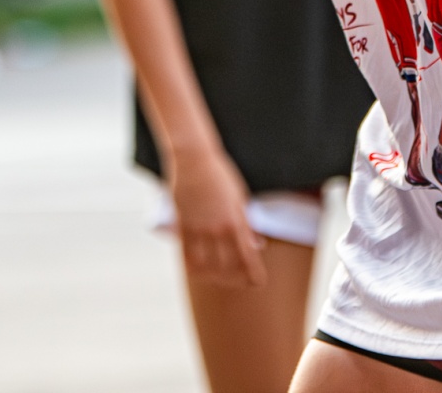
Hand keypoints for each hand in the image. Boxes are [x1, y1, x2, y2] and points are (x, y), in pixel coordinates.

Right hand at [168, 146, 265, 287]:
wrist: (194, 158)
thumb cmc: (220, 175)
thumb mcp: (240, 199)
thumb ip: (248, 225)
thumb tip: (258, 244)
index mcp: (236, 221)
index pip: (248, 258)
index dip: (254, 275)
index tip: (259, 282)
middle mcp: (217, 228)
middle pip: (228, 267)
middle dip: (236, 279)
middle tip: (240, 282)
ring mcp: (198, 228)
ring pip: (206, 266)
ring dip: (214, 277)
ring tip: (220, 279)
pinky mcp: (182, 225)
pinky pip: (187, 256)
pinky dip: (195, 268)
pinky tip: (200, 270)